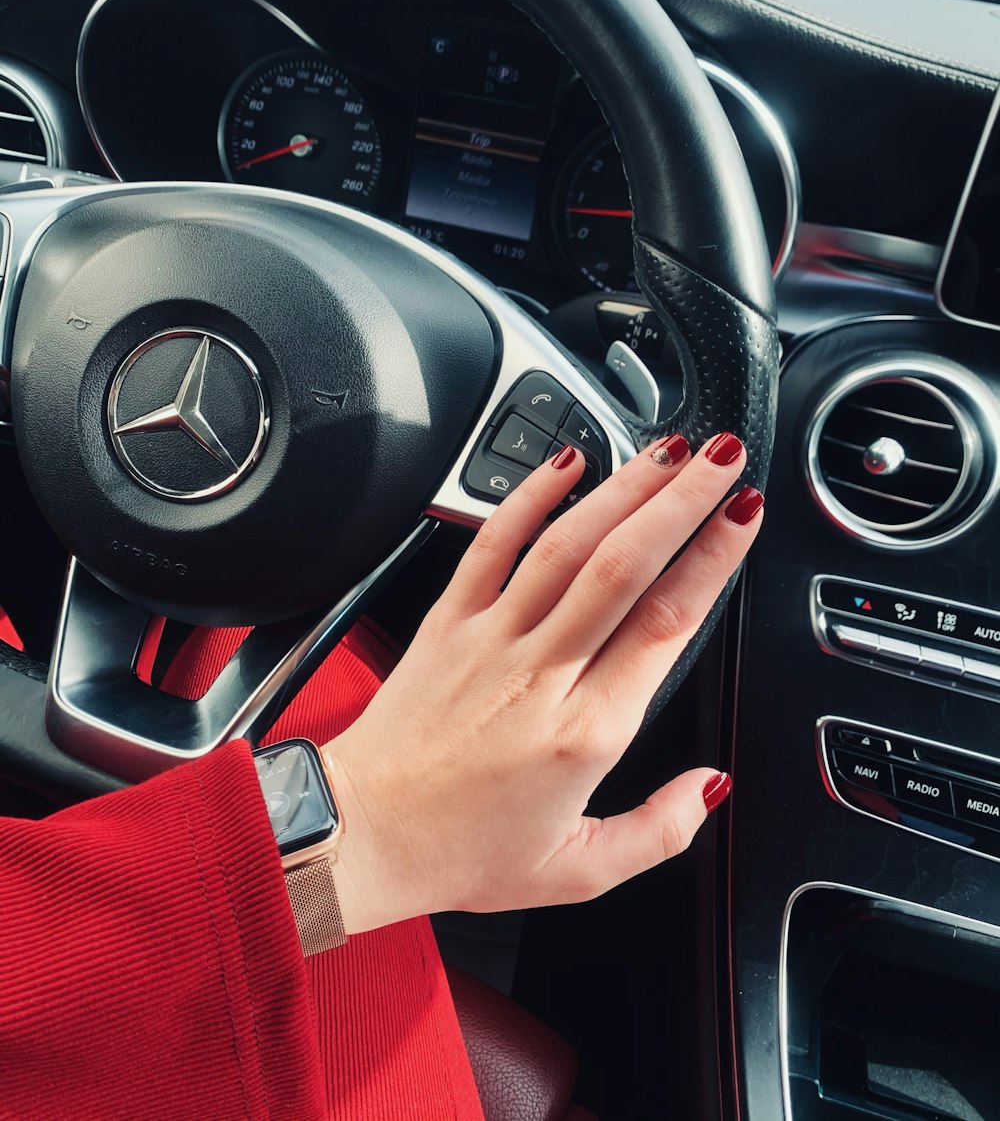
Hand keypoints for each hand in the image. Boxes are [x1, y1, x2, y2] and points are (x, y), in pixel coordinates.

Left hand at [323, 431, 763, 934]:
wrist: (361, 833)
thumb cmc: (460, 852)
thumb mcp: (576, 871)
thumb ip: (658, 831)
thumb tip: (710, 786)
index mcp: (584, 731)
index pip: (665, 624)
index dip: (712, 560)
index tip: (743, 518)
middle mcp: (541, 673)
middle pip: (624, 566)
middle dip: (683, 502)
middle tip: (725, 461)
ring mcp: (490, 638)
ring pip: (566, 545)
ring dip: (622, 489)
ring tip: (669, 451)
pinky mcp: (447, 620)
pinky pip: (490, 544)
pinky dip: (529, 497)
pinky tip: (565, 462)